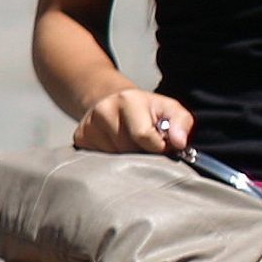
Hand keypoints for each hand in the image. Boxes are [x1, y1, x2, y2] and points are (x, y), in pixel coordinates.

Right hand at [73, 87, 195, 155]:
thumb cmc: (146, 110)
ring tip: (130, 145)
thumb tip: (180, 143)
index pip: (144, 137)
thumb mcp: (170, 110)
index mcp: (128, 100)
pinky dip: (111, 159)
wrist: (112, 101)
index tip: (161, 143)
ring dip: (126, 158)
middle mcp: (104, 110)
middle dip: (141, 153)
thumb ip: (181, 124)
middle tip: (145, 144)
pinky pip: (100, 160)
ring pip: (114, 159)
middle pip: (128, 150)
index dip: (158, 146)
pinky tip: (115, 147)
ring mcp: (88, 125)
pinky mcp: (80, 138)